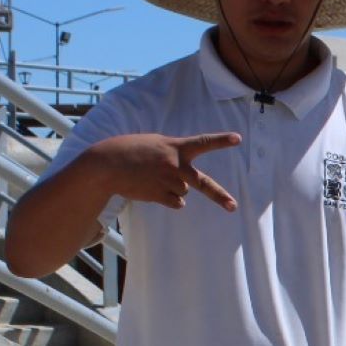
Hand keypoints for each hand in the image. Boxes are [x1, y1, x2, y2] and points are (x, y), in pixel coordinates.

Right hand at [91, 132, 239, 211]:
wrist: (107, 164)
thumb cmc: (130, 150)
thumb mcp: (155, 144)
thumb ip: (174, 156)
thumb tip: (186, 186)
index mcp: (175, 147)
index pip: (203, 142)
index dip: (221, 140)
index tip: (238, 139)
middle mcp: (175, 165)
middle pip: (204, 184)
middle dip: (219, 196)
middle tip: (233, 206)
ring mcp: (168, 181)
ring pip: (183, 192)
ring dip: (173, 187)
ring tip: (153, 177)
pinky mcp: (159, 195)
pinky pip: (175, 203)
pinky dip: (168, 199)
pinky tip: (152, 188)